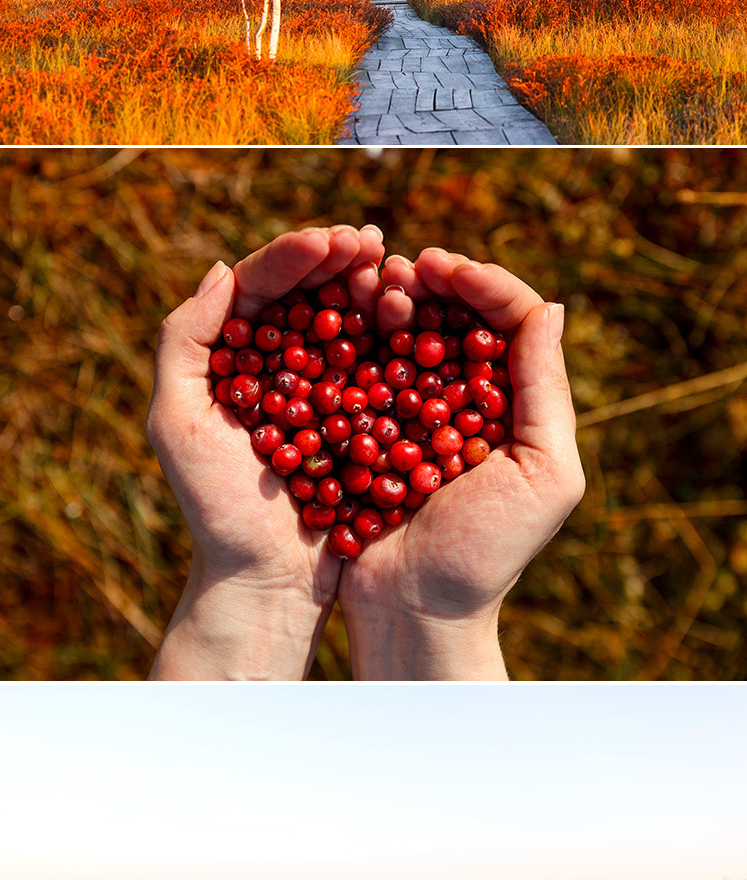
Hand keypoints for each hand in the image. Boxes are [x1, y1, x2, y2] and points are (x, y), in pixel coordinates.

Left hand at [147, 224, 383, 678]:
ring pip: (350, 326)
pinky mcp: (361, 425)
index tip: (330, 238)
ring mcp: (323, 394)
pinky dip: (400, 341)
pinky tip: (418, 319)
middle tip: (374, 241)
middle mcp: (277, 368)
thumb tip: (225, 268)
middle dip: (341, 262)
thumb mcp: (178, 423)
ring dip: (374, 292)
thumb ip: (185, 342)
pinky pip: (382, 372)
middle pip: (310, 297)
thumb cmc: (215, 509)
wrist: (267, 581)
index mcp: (230, 360)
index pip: (260, 289)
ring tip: (398, 272)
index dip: (294, 256)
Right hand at [338, 247, 585, 679]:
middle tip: (396, 268)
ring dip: (383, 303)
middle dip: (426, 284)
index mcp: (513, 406)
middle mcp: (463, 402)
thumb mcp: (544, 474)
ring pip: (400, 338)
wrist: (415, 612)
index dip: (478, 283)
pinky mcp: (360, 435)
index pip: (507, 320)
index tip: (440, 267)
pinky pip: (354, 373)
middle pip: (450, 319)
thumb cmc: (487, 554)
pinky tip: (329, 321)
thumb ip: (547, 391)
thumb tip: (549, 302)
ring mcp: (408, 416)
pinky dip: (344, 341)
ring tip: (367, 286)